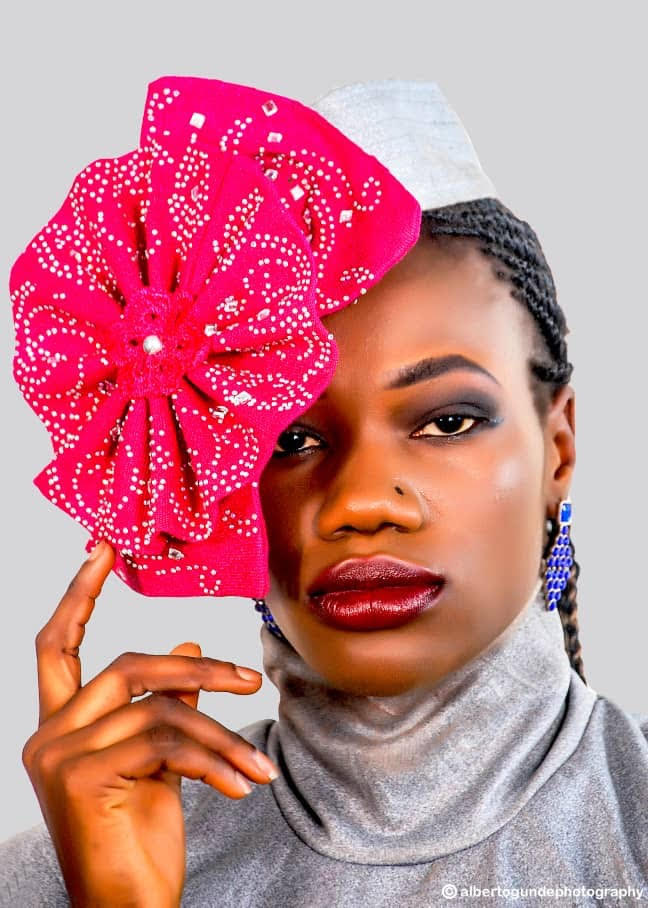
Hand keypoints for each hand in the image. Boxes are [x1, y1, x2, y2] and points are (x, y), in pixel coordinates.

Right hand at [21, 541, 279, 907]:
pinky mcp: (80, 777)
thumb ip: (167, 703)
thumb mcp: (158, 762)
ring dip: (220, 735)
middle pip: (129, 665)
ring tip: (258, 766)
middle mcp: (48, 734)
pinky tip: (242, 785)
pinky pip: (165, 742)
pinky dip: (214, 759)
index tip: (102, 549)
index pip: (56, 646)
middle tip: (248, 681)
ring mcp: (58, 755)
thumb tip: (190, 644)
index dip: (79, 594)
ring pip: (160, 708)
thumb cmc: (136, 839)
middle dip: (197, 669)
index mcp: (62, 726)